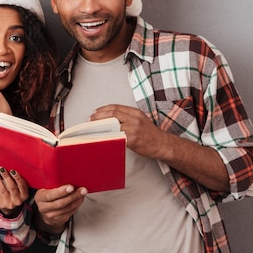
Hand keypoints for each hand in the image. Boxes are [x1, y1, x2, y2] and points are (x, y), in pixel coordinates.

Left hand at [0, 167, 28, 217]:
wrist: (10, 206)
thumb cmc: (16, 194)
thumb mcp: (21, 190)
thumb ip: (19, 182)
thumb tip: (12, 169)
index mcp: (24, 195)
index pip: (22, 186)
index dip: (17, 178)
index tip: (13, 171)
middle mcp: (17, 200)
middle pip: (11, 187)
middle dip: (6, 177)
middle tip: (2, 169)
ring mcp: (8, 203)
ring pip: (2, 189)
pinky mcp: (0, 203)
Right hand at [34, 185, 86, 234]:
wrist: (46, 210)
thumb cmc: (48, 195)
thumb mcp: (46, 189)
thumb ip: (53, 184)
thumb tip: (69, 178)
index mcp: (40, 197)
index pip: (50, 195)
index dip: (61, 192)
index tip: (71, 187)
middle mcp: (44, 207)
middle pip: (60, 203)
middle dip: (73, 196)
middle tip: (82, 190)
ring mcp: (50, 215)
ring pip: (67, 208)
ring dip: (77, 200)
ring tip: (83, 193)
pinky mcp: (58, 220)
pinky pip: (70, 213)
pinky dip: (77, 205)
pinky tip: (80, 199)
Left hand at [92, 104, 229, 190]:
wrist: (163, 144)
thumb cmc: (150, 134)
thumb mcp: (139, 121)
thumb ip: (126, 118)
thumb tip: (109, 120)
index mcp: (135, 112)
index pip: (114, 107)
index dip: (102, 109)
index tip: (93, 113)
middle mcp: (134, 118)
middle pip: (111, 114)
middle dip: (98, 117)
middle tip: (89, 120)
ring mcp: (133, 128)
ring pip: (112, 125)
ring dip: (100, 127)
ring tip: (92, 129)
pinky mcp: (132, 139)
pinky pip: (117, 136)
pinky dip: (107, 136)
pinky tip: (101, 138)